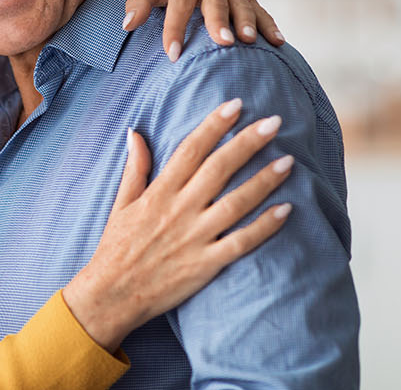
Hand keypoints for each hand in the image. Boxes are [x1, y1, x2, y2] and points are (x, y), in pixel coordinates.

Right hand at [61, 98, 294, 349]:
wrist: (111, 295)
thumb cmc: (116, 248)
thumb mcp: (120, 204)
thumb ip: (135, 168)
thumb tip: (136, 133)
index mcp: (158, 193)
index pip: (189, 150)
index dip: (213, 125)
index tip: (235, 105)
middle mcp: (178, 211)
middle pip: (218, 169)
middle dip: (247, 143)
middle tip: (274, 122)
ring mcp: (194, 238)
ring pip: (236, 203)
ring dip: (264, 181)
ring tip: (288, 161)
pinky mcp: (206, 264)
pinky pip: (241, 242)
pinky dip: (264, 227)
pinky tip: (286, 210)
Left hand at [124, 0, 285, 60]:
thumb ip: (137, 3)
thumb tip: (127, 24)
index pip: (179, 6)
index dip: (174, 30)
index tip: (173, 54)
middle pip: (215, 3)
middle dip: (219, 21)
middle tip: (223, 40)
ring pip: (242, 5)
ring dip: (248, 22)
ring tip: (249, 40)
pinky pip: (260, 10)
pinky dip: (270, 24)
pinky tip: (279, 41)